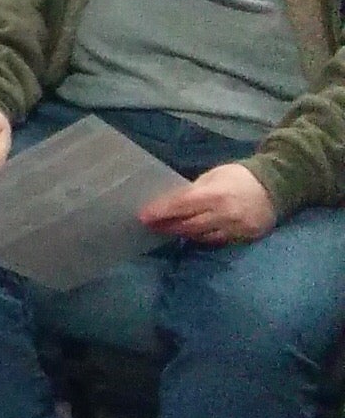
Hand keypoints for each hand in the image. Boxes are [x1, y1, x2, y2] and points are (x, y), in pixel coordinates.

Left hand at [144, 162, 275, 246]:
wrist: (276, 188)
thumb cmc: (238, 177)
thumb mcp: (213, 176)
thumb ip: (193, 191)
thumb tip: (172, 203)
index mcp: (215, 194)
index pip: (181, 206)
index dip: (161, 212)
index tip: (143, 217)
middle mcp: (225, 214)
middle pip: (189, 225)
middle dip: (167, 225)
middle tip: (150, 225)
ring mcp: (236, 229)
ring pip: (201, 236)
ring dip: (182, 233)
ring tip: (167, 229)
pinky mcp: (244, 238)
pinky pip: (217, 241)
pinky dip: (202, 237)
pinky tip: (191, 234)